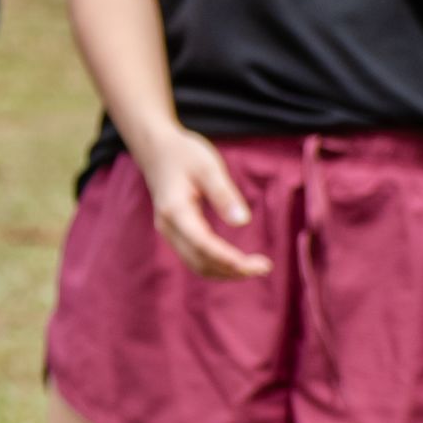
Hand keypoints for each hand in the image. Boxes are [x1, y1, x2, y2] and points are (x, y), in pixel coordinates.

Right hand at [132, 127, 269, 278]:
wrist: (157, 151)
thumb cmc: (184, 155)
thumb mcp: (208, 167)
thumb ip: (224, 194)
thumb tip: (243, 222)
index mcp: (176, 210)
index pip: (203, 244)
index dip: (229, 259)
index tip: (257, 265)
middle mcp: (168, 227)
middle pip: (200, 261)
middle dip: (232, 270)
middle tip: (265, 267)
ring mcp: (169, 232)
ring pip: (196, 264)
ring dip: (225, 271)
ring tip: (255, 267)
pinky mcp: (176, 233)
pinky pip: (195, 258)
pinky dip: (217, 265)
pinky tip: (237, 261)